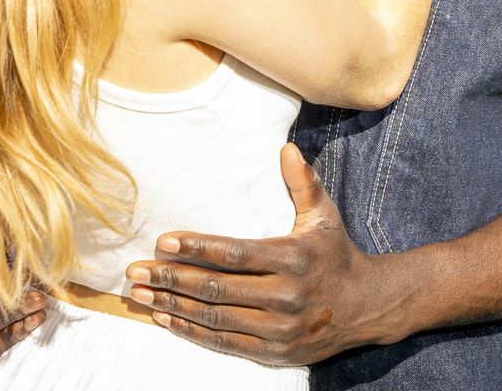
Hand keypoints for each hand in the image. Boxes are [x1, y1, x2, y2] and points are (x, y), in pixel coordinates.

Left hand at [126, 144, 409, 364]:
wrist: (366, 307)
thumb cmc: (335, 254)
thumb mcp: (324, 216)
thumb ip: (303, 183)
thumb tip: (287, 148)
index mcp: (293, 258)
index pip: (235, 253)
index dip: (197, 248)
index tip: (163, 241)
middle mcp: (286, 296)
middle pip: (218, 289)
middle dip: (172, 279)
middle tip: (136, 271)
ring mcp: (279, 329)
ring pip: (215, 319)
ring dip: (173, 307)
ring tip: (141, 296)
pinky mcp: (274, 353)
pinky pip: (224, 343)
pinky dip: (191, 332)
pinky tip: (166, 319)